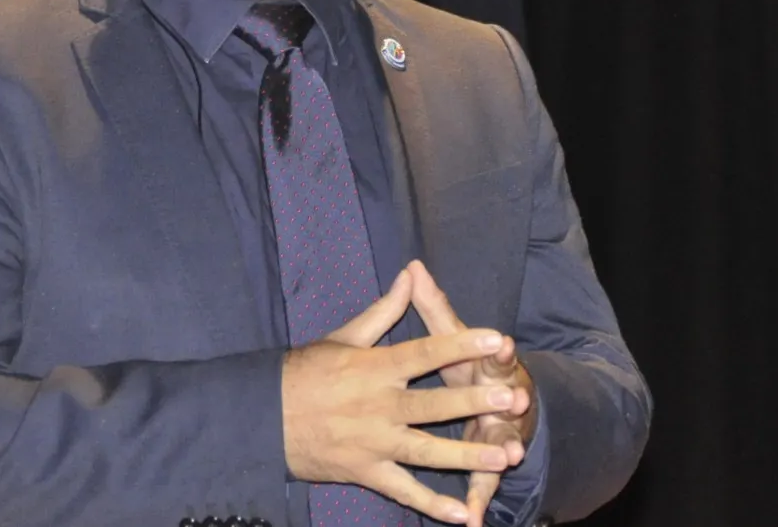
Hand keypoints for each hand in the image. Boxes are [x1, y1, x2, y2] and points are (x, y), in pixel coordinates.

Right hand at [281, 268, 521, 523]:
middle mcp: (377, 405)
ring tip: (503, 454)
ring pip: (425, 451)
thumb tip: (410, 276)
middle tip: (512, 399)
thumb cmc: (306, 371)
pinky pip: (403, 491)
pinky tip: (463, 515)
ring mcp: (372, 443)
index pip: (425, 352)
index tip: (496, 337)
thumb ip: (384, 310)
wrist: (265, 416)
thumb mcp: (344, 336)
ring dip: (465, 456)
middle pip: (433, 405)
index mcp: (374, 367)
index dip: (462, 344)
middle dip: (475, 402)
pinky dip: (432, 504)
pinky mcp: (365, 472)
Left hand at [408, 259, 536, 526]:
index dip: (494, 347)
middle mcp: (497, 399)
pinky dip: (477, 500)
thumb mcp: (454, 338)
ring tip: (511, 455)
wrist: (509, 406)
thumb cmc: (474, 367)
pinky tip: (470, 519)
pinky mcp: (488, 465)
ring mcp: (497, 433)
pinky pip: (482, 484)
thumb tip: (412, 266)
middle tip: (517, 397)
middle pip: (502, 397)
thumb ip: (433, 307)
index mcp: (486, 366)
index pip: (489, 353)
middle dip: (508, 397)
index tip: (501, 340)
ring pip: (500, 440)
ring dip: (504, 447)